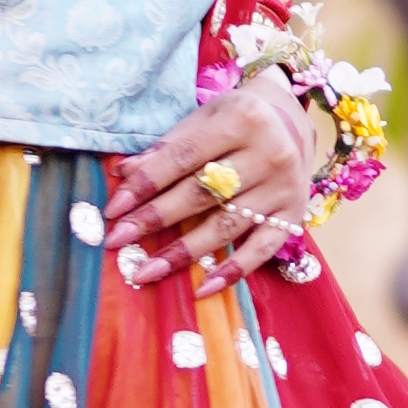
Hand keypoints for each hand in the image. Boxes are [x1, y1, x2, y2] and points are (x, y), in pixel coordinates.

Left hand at [112, 66, 323, 290]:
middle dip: (155, 219)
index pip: (183, 157)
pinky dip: (233, 271)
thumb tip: (124, 175)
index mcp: (241, 119)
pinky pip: (262, 249)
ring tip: (146, 271)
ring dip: (182, 253)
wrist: (292, 122)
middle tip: (118, 242)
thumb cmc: (235, 121)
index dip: (146, 185)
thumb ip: (166, 148)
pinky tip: (202, 289)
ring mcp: (283, 187)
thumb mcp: (202, 118)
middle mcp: (268, 153)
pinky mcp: (293, 214)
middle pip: (202, 193)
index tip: (113, 211)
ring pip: (226, 226)